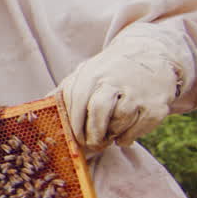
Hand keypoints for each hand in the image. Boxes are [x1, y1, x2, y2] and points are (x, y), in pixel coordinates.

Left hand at [59, 26, 187, 154]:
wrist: (152, 53)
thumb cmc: (111, 70)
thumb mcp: (87, 72)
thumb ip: (65, 90)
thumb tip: (40, 107)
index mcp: (94, 74)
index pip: (78, 102)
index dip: (74, 125)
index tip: (75, 139)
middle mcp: (116, 81)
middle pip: (98, 112)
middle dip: (92, 134)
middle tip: (92, 144)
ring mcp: (138, 94)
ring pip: (118, 124)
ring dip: (111, 135)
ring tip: (109, 132)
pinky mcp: (156, 107)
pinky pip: (135, 132)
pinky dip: (126, 138)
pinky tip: (124, 132)